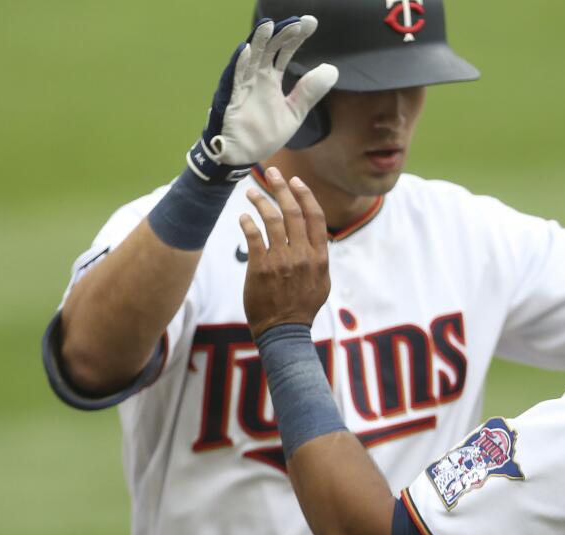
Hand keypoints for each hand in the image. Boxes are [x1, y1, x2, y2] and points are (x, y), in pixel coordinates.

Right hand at [187, 16, 338, 182]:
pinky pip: (233, 80)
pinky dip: (239, 65)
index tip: (310, 24)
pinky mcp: (229, 100)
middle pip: (267, 49)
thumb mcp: (294, 112)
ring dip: (257, 42)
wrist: (243, 156)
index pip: (283, 52)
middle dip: (281, 35)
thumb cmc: (263, 133)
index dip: (295, 38)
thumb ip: (309, 91)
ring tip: (268, 25)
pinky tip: (246, 50)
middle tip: (297, 23)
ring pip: (249, 59)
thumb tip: (332, 70)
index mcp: (269, 79)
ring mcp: (242, 87)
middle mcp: (255, 78)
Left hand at [240, 167, 330, 338]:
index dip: (305, 196)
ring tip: (252, 192)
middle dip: (282, 188)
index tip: (296, 182)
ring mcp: (282, 260)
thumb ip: (319, 259)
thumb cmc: (303, 307)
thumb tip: (316, 242)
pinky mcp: (261, 267)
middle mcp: (302, 254)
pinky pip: (254, 237)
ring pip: (272, 219)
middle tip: (272, 173)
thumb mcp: (322, 282)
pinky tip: (243, 217)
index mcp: (320, 256)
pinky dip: (247, 223)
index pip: (315, 217)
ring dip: (261, 201)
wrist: (284, 331)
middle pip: (292, 212)